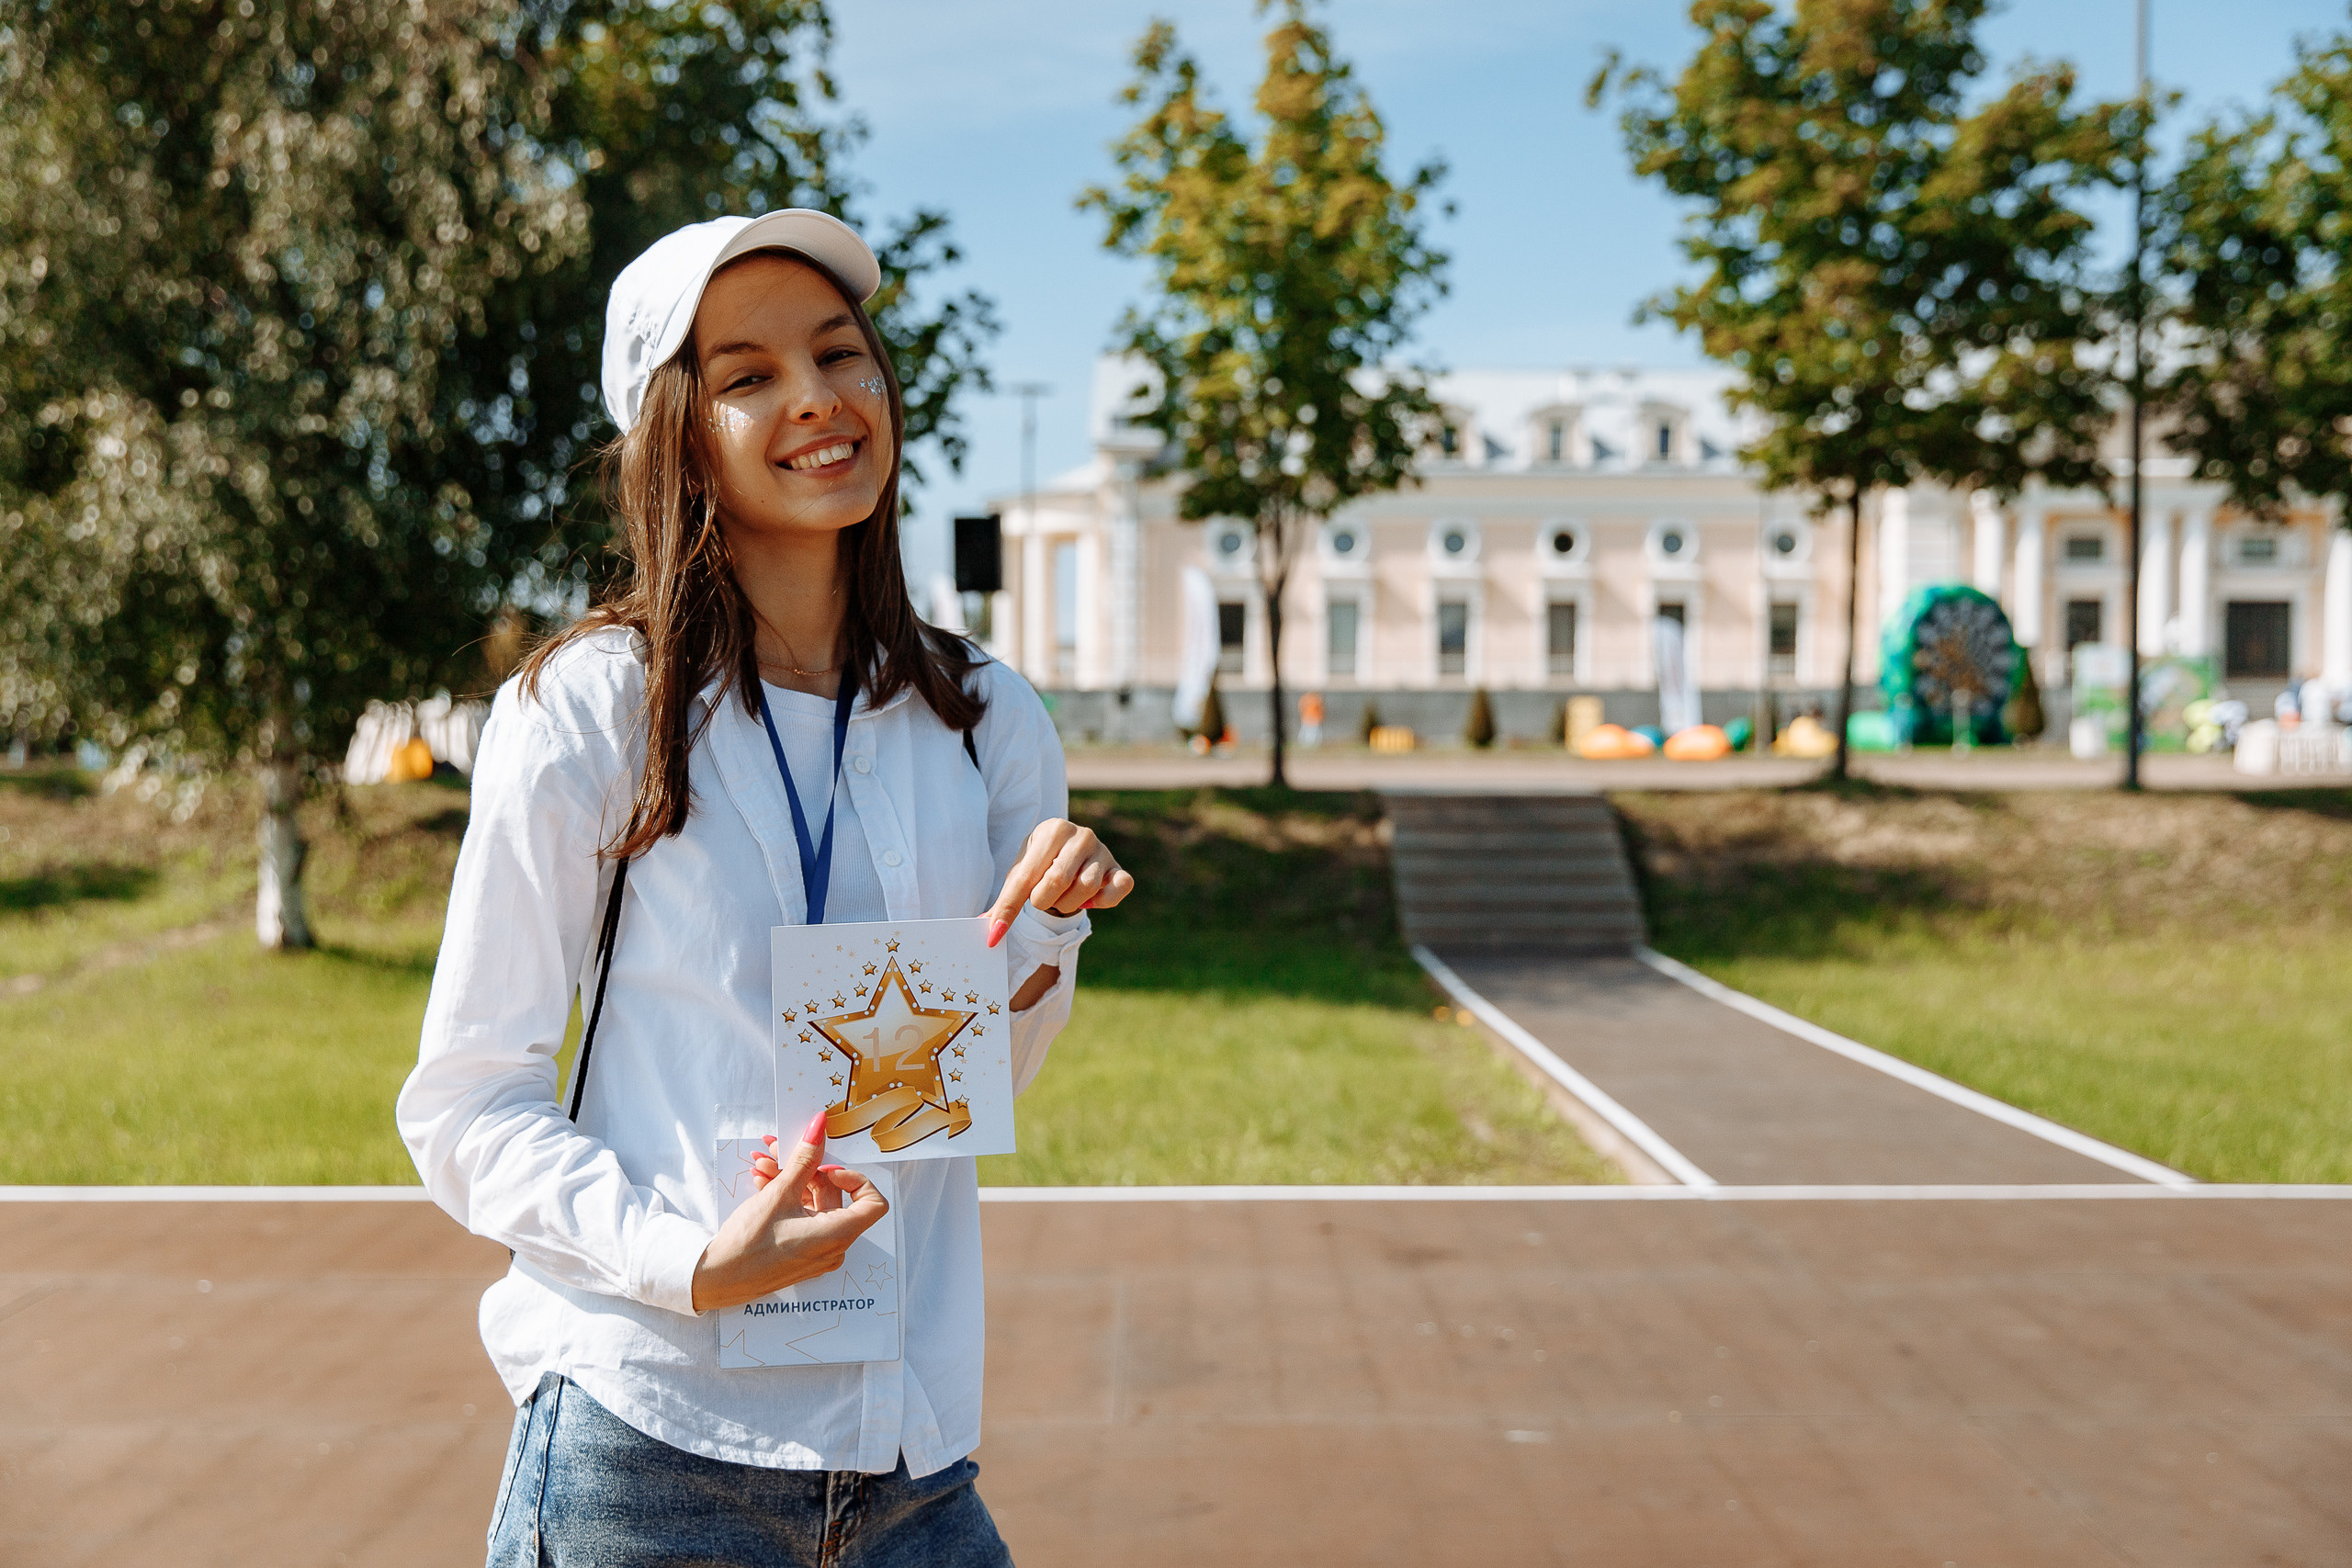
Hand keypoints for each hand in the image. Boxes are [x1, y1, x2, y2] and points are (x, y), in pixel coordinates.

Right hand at [690, 1113, 887, 1312]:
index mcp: (838, 1234)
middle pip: (834, 1197)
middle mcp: (833, 1246)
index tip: (825, 1168)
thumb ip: (805, 1159)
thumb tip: (820, 1128)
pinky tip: (761, 1181)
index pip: (873, 1202)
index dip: (853, 1178)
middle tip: (780, 1151)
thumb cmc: (749, 1244)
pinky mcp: (797, 1253)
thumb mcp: (780, 1193)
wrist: (716, 1278)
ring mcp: (815, 1252)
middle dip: (806, 1170)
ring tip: (762, 1163)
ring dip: (790, 1180)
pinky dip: (786, 1199)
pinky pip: (801, 1218)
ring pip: (812, 1205)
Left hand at [984, 818, 1133, 946]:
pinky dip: (1103, 902)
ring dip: (1069, 903)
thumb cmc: (1041, 865)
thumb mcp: (1021, 874)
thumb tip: (987, 929)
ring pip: (1085, 888)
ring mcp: (1104, 851)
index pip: (1026, 877)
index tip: (994, 935)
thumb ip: (1006, 901)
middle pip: (1057, 882)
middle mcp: (1081, 835)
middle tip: (1043, 897)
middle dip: (1043, 901)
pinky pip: (1118, 890)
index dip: (1008, 909)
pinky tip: (1091, 899)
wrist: (1070, 854)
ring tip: (1064, 895)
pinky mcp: (1119, 869)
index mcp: (1052, 830)